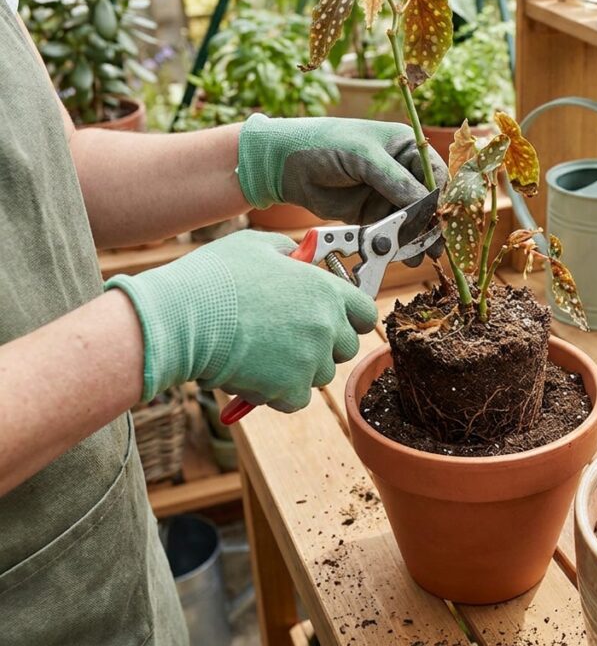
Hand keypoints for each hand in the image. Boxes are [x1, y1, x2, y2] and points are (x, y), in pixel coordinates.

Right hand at [105, 230, 377, 410]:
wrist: (181, 318)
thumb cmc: (214, 278)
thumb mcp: (256, 247)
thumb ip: (288, 253)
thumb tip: (298, 257)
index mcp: (326, 290)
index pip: (366, 313)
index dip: (351, 318)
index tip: (336, 321)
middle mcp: (326, 326)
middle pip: (345, 348)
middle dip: (323, 345)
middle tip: (290, 338)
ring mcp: (310, 359)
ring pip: (320, 375)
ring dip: (299, 369)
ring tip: (264, 353)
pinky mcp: (289, 389)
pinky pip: (297, 399)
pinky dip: (278, 393)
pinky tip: (255, 374)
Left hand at [236, 114, 446, 260]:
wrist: (283, 164)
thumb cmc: (325, 144)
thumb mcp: (364, 157)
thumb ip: (396, 182)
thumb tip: (427, 205)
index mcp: (405, 147)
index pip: (435, 175)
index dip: (441, 199)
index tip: (442, 222)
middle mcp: (400, 170)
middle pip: (426, 202)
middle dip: (431, 224)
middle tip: (436, 247)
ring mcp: (385, 193)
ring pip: (410, 220)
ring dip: (416, 238)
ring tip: (418, 256)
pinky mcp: (370, 213)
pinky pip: (390, 231)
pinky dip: (396, 244)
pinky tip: (401, 255)